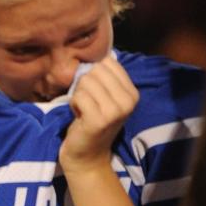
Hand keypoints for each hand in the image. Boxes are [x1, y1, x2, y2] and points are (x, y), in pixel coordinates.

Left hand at [60, 57, 138, 172]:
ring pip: (85, 81)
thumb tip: (95, 52)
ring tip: (84, 110)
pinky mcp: (99, 119)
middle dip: (83, 84)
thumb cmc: (91, 119)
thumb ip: (103, 75)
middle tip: (88, 103)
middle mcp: (129, 100)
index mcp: (132, 92)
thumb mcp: (104, 95)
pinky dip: (73, 104)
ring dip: (78, 95)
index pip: (106, 62)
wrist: (87, 154)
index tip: (95, 93)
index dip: (93, 75)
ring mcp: (115, 111)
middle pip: (95, 70)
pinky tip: (79, 116)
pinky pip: (78, 96)